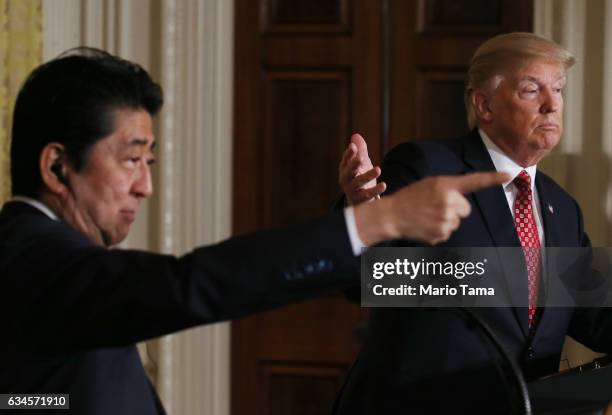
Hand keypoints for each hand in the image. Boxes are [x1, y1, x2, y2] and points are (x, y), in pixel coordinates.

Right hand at [338, 133, 385, 204]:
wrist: (358, 199)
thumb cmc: (359, 177)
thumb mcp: (360, 163)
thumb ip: (360, 151)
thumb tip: (356, 136)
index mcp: (345, 169)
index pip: (346, 160)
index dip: (349, 153)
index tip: (353, 146)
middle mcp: (345, 179)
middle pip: (349, 172)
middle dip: (354, 165)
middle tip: (361, 158)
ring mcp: (351, 190)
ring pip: (359, 183)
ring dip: (368, 176)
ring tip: (378, 169)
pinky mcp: (359, 199)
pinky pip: (367, 195)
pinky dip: (375, 191)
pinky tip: (384, 185)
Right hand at [354, 172, 509, 245]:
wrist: (392, 215)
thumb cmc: (411, 198)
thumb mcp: (430, 184)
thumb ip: (449, 188)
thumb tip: (462, 199)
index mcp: (446, 185)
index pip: (474, 181)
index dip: (493, 178)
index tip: (510, 174)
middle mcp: (449, 201)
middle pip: (465, 209)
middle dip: (455, 209)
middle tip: (435, 207)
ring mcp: (445, 219)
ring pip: (457, 222)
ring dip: (446, 220)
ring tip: (427, 216)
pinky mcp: (441, 234)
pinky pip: (448, 232)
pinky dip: (438, 230)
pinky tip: (426, 225)